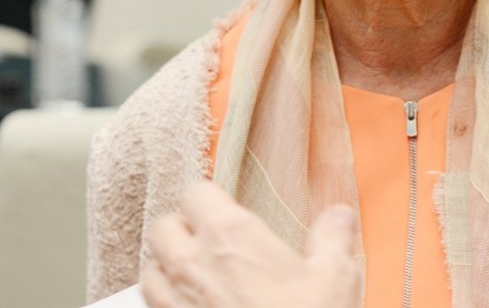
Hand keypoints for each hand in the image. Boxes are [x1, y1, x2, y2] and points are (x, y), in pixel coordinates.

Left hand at [142, 181, 361, 307]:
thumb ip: (332, 239)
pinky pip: (151, 306)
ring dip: (167, 267)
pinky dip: (164, 302)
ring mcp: (174, 302)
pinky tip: (191, 307)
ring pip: (150, 269)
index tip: (226, 210)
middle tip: (209, 242)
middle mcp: (192, 264)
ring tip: (194, 275)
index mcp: (229, 235)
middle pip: (163, 227)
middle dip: (182, 230)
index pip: (196, 192)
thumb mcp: (334, 278)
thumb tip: (339, 217)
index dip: (210, 199)